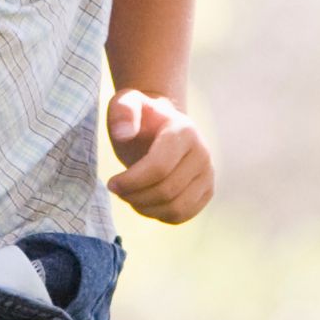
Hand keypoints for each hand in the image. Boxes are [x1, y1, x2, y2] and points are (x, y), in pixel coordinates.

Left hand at [103, 89, 216, 223]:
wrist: (161, 126)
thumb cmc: (140, 118)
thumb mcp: (125, 103)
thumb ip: (122, 111)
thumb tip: (124, 133)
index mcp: (184, 131)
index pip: (159, 167)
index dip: (131, 182)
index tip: (111, 183)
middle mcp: (202, 153)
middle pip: (166, 191)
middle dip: (135, 196)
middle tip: (118, 190)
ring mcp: (208, 174)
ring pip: (176, 208)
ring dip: (145, 208)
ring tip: (130, 196)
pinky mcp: (206, 191)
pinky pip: (182, 215)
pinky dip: (159, 215)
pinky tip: (145, 202)